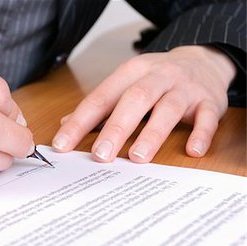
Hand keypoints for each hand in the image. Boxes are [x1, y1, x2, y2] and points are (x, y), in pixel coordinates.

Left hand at [53, 46, 235, 162]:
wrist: (202, 61)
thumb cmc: (156, 79)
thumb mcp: (125, 84)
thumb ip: (99, 105)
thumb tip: (66, 123)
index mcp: (131, 73)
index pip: (100, 98)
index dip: (80, 122)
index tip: (62, 145)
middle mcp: (157, 77)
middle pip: (134, 100)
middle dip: (115, 128)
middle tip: (100, 155)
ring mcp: (184, 88)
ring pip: (168, 108)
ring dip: (152, 133)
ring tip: (138, 158)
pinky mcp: (209, 101)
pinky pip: (207, 117)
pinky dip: (200, 133)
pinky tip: (192, 151)